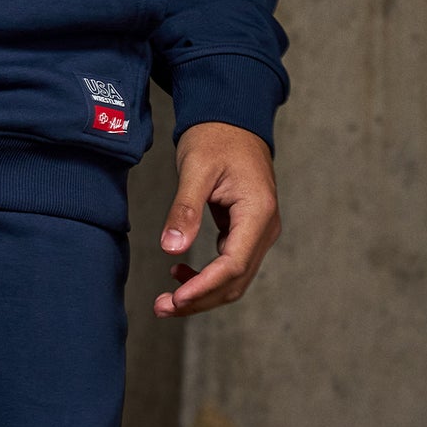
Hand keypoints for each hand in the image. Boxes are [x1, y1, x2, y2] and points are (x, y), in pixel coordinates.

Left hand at [154, 121, 280, 316]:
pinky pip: (230, 263)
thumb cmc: (215, 136)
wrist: (231, 117)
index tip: (176, 299)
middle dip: (200, 298)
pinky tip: (180, 273)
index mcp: (258, 212)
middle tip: (162, 308)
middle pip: (236, 280)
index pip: (234, 264)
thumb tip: (171, 249)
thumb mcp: (196, 168)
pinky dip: (206, 275)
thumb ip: (185, 208)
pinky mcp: (246, 229)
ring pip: (234, 277)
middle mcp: (265, 226)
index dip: (205, 286)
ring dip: (202, 292)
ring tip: (167, 301)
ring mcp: (258, 230)